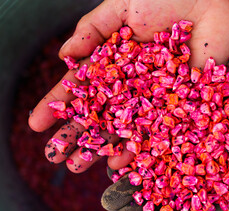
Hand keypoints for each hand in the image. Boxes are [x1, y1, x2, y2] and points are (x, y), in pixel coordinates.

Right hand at [28, 0, 228, 172]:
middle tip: (55, 156)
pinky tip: (120, 161)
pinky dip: (140, 146)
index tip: (37, 125)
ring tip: (78, 167)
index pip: (82, 87)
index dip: (59, 105)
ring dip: (101, 147)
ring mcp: (155, 96)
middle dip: (77, 134)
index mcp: (115, 61)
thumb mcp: (121, 7)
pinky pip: (157, 129)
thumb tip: (63, 56)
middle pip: (100, 112)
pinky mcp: (180, 103)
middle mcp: (132, 83)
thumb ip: (92, 30)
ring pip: (125, 127)